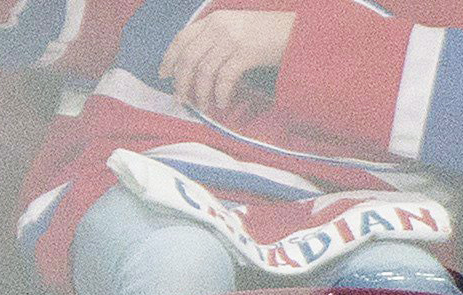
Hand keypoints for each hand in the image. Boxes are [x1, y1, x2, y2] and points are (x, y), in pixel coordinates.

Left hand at [160, 10, 295, 112]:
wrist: (298, 30)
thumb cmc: (267, 33)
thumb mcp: (236, 28)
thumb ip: (214, 41)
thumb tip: (192, 68)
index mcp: (214, 20)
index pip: (182, 38)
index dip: (169, 58)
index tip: (163, 75)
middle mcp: (219, 27)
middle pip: (188, 58)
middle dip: (181, 83)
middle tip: (180, 100)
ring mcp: (232, 39)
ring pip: (204, 72)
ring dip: (200, 93)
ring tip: (203, 106)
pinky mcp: (246, 53)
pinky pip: (224, 79)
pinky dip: (220, 94)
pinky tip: (222, 103)